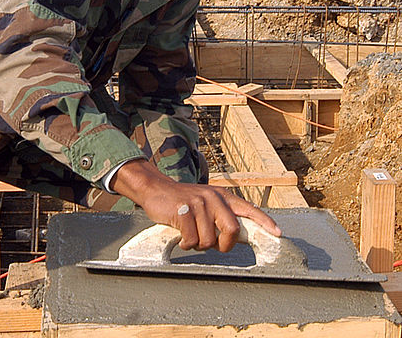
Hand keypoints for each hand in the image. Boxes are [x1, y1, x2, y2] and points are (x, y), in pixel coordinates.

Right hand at [110, 159, 280, 252]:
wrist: (157, 189)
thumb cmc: (183, 203)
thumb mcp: (207, 204)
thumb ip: (221, 216)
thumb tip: (237, 237)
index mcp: (222, 196)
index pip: (249, 209)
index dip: (264, 222)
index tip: (278, 233)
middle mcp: (214, 197)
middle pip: (232, 229)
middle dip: (223, 244)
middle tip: (212, 245)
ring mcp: (199, 202)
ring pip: (209, 239)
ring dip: (198, 244)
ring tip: (190, 233)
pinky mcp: (184, 210)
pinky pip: (191, 240)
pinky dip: (186, 243)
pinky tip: (180, 233)